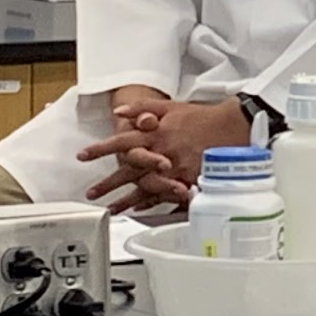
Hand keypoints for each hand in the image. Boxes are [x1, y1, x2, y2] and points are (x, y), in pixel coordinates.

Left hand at [81, 90, 249, 213]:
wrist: (232, 126)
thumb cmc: (201, 116)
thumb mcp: (171, 106)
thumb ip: (143, 108)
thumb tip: (118, 111)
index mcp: (156, 133)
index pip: (122, 141)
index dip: (101, 149)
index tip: (83, 156)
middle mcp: (162, 152)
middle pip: (130, 170)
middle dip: (108, 182)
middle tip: (90, 192)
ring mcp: (175, 168)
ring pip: (145, 187)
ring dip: (126, 199)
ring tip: (110, 208)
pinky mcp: (188, 179)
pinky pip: (166, 194)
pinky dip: (151, 202)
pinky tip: (138, 208)